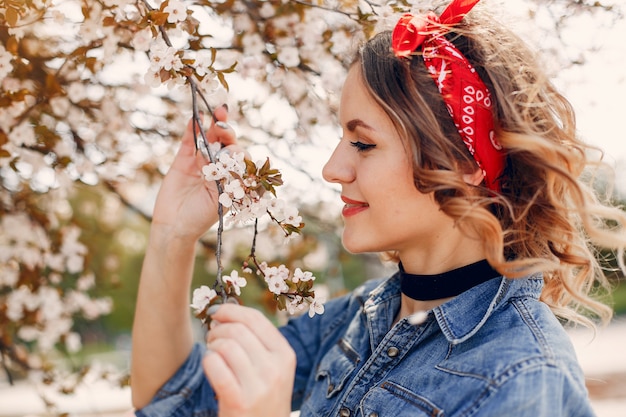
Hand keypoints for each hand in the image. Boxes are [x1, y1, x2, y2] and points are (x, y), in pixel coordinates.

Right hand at [152, 106, 237, 239]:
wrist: (174, 227)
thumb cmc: (201, 218)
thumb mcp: (222, 198)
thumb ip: (228, 176)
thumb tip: (234, 154)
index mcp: (232, 178)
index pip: (240, 158)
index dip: (239, 150)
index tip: (234, 151)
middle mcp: (219, 168)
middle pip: (226, 144)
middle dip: (228, 133)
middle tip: (224, 125)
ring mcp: (200, 162)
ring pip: (209, 139)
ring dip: (214, 125)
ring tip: (218, 113)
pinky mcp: (183, 161)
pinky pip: (189, 141)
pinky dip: (192, 129)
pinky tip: (197, 118)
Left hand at [203, 304, 295, 416]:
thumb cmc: (263, 397)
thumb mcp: (273, 368)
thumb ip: (257, 342)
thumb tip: (227, 312)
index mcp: (285, 354)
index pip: (256, 319)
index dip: (232, 310)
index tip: (217, 311)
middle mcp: (275, 368)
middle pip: (238, 330)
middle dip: (218, 328)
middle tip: (211, 337)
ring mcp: (258, 386)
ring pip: (226, 346)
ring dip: (212, 345)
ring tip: (212, 352)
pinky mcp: (239, 401)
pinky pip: (215, 366)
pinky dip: (207, 360)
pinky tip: (210, 364)